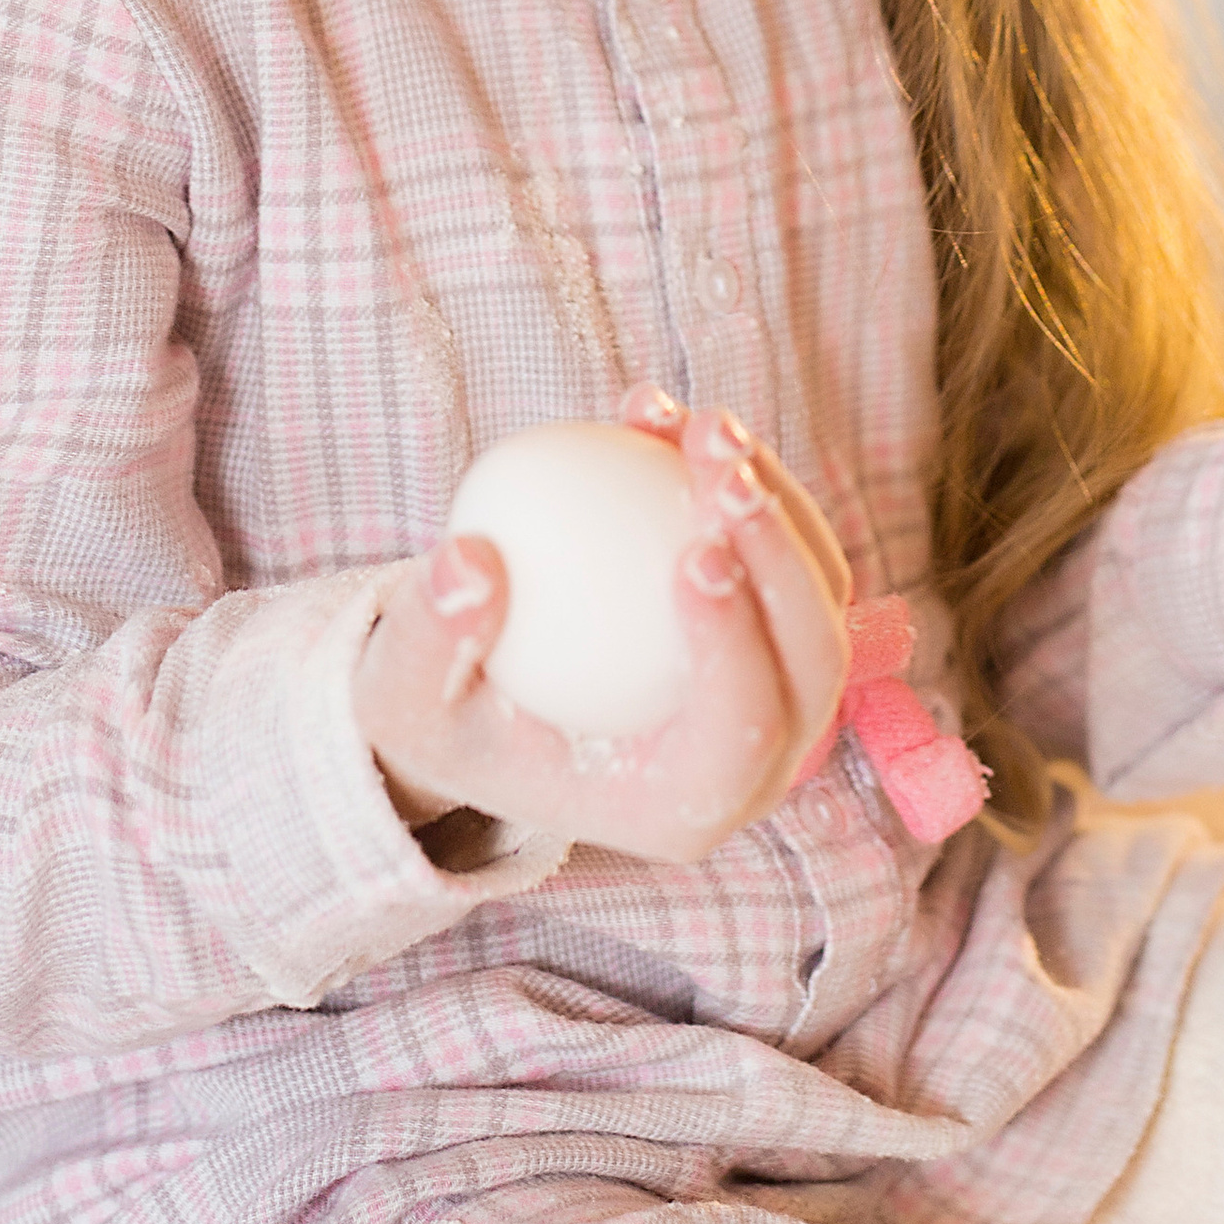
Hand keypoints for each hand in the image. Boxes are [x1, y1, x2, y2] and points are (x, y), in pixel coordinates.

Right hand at [354, 389, 853, 866]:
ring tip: (695, 419)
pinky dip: (737, 474)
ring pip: (820, 593)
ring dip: (772, 495)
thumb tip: (470, 563)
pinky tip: (663, 413)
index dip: (737, 648)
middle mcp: (748, 766)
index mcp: (677, 810)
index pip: (740, 739)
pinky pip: (781, 545)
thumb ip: (429, 641)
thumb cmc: (441, 715)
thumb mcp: (402, 694)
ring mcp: (772, 695)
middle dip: (780, 553)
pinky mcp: (765, 629)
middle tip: (715, 461)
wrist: (477, 702)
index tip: (692, 551)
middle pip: (812, 664)